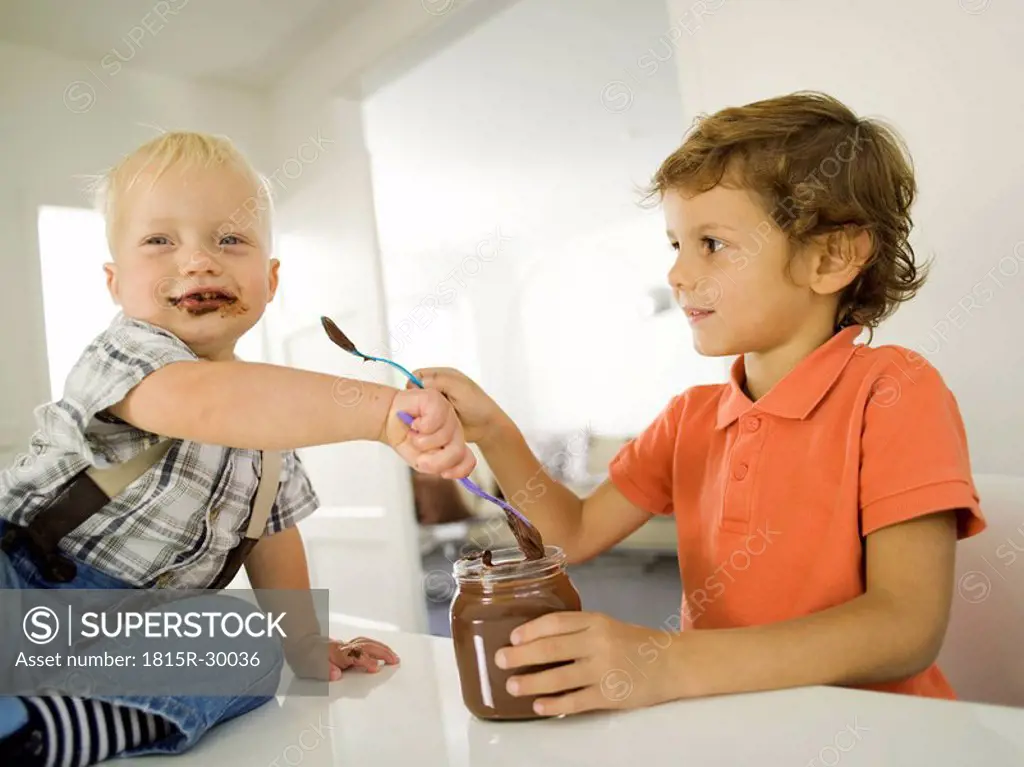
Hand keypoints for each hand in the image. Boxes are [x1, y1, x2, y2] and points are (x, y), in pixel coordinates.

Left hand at [286, 634, 399, 680]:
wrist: (301, 644)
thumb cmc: (306, 658)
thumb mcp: (309, 668)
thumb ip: (324, 671)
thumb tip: (336, 674)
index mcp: (335, 653)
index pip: (354, 655)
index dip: (365, 661)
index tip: (375, 669)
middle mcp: (344, 647)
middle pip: (366, 646)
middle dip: (381, 652)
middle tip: (394, 661)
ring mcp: (347, 645)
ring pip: (368, 643)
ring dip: (382, 649)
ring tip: (394, 657)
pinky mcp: (349, 646)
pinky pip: (366, 643)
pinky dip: (377, 647)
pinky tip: (383, 652)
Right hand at [383, 387, 475, 478]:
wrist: (387, 420)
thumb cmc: (404, 437)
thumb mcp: (420, 460)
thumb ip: (436, 466)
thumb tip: (446, 471)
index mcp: (453, 442)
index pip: (468, 460)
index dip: (459, 470)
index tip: (444, 474)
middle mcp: (454, 427)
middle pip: (458, 451)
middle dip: (435, 458)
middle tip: (421, 452)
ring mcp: (447, 412)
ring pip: (445, 436)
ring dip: (422, 441)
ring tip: (414, 433)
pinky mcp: (436, 400)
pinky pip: (435, 421)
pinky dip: (420, 426)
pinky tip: (414, 422)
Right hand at [410, 367, 508, 445]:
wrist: (486, 427)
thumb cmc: (477, 405)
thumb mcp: (460, 388)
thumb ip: (440, 381)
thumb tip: (418, 383)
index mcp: (443, 375)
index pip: (418, 374)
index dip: (414, 384)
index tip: (417, 396)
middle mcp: (438, 387)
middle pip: (416, 389)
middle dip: (416, 398)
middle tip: (421, 408)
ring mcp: (436, 402)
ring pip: (418, 403)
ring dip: (419, 409)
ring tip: (424, 417)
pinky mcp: (435, 416)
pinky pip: (422, 415)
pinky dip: (422, 418)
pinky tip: (427, 423)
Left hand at [495, 612, 689, 715]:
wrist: (671, 663)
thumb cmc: (634, 643)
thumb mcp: (607, 626)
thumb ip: (578, 630)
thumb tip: (537, 640)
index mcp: (596, 621)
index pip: (556, 622)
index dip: (531, 629)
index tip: (513, 636)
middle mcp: (598, 643)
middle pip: (552, 648)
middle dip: (521, 655)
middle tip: (500, 660)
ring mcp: (604, 670)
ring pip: (559, 677)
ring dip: (531, 683)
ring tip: (512, 686)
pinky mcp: (610, 695)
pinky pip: (575, 701)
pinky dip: (555, 704)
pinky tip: (539, 707)